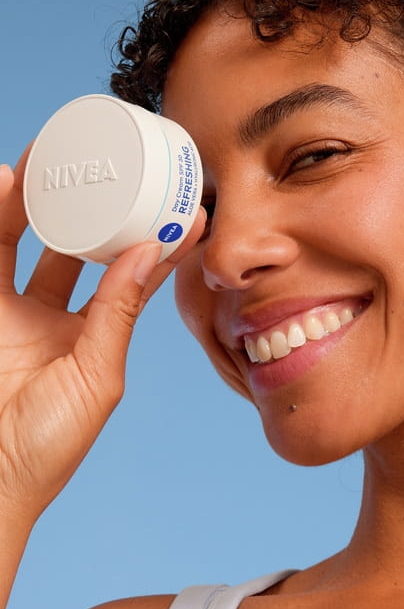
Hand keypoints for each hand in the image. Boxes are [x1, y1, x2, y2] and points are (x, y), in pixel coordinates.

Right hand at [0, 150, 204, 522]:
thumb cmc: (46, 446)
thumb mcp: (95, 375)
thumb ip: (116, 312)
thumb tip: (150, 252)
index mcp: (87, 336)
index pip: (124, 275)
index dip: (149, 239)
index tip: (181, 203)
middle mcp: (45, 317)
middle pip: (65, 245)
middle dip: (82, 207)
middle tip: (101, 165)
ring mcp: (4, 310)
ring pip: (14, 239)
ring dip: (29, 201)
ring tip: (45, 162)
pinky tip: (1, 182)